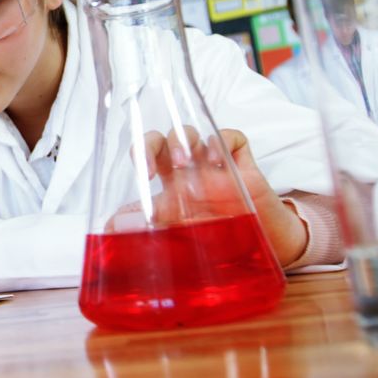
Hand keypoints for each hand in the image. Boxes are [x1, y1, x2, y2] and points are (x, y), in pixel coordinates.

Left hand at [116, 128, 306, 265]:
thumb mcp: (181, 237)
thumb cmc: (223, 238)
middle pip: (162, 139)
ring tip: (185, 165)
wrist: (266, 246)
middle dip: (152, 143)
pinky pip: (230, 136)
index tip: (142, 176)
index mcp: (171, 186)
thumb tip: (111, 226)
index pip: (147, 158)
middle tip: (153, 167)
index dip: (140, 155)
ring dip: (183, 141)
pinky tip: (218, 161)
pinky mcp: (241, 162)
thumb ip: (148, 230)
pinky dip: (220, 141)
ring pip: (189, 132)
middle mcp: (189, 170)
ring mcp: (214, 163)